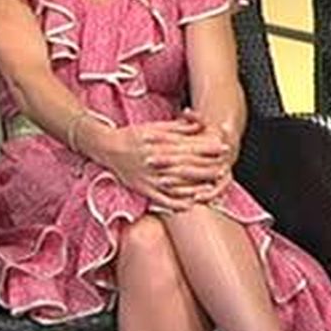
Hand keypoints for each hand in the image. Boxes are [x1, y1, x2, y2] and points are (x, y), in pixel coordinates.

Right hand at [96, 117, 232, 210]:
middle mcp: (156, 163)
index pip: (189, 148)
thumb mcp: (154, 127)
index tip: (222, 148)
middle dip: (208, 168)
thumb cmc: (132, 136)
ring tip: (213, 187)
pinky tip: (191, 203)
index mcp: (159, 145)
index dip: (208, 148)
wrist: (107, 148)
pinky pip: (163, 200)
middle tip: (224, 169)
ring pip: (178, 186)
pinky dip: (178, 203)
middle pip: (187, 167)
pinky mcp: (144, 190)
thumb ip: (177, 128)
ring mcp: (150, 179)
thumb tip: (198, 126)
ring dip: (197, 187)